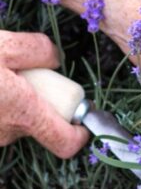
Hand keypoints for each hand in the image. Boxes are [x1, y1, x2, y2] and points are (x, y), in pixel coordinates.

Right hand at [0, 31, 89, 156]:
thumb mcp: (5, 45)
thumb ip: (38, 49)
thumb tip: (55, 59)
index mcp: (24, 113)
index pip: (65, 142)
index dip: (81, 133)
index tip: (84, 117)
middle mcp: (6, 132)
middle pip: (40, 122)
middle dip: (41, 99)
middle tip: (26, 74)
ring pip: (16, 118)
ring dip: (16, 99)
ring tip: (3, 74)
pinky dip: (1, 102)